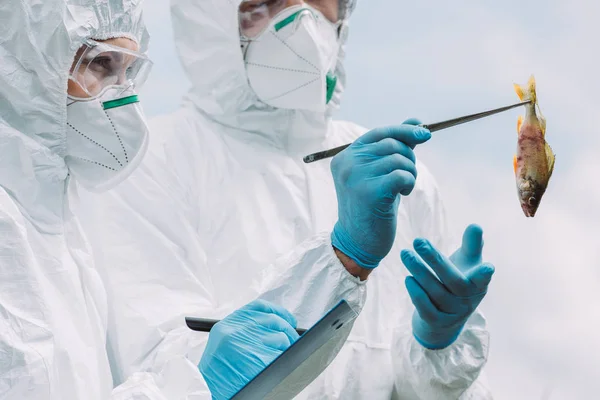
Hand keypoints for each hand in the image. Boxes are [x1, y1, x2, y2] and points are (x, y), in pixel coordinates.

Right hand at [199, 300, 299, 398]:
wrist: (209, 392)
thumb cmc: (218, 372)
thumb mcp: (224, 343)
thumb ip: (245, 329)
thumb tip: (277, 324)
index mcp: (228, 325)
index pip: (259, 307)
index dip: (278, 311)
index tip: (288, 319)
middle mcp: (236, 331)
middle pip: (274, 320)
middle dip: (288, 330)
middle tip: (292, 339)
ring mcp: (248, 345)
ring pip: (281, 338)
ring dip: (286, 348)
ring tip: (280, 357)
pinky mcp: (259, 361)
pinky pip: (282, 356)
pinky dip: (284, 361)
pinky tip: (277, 366)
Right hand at [330, 119, 431, 269]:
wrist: (358, 242)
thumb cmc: (371, 206)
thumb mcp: (380, 173)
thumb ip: (394, 147)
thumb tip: (416, 121)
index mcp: (345, 156)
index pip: (379, 133)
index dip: (404, 131)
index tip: (425, 134)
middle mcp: (347, 164)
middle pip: (391, 145)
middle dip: (408, 158)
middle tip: (408, 176)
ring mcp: (355, 177)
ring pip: (398, 160)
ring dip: (410, 173)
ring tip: (404, 188)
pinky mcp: (369, 192)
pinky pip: (401, 175)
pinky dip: (409, 182)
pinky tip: (403, 193)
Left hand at [401, 224, 494, 348]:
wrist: (445, 317)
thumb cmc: (458, 281)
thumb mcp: (467, 263)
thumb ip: (471, 245)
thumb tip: (475, 226)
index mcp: (478, 284)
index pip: (482, 278)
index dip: (485, 274)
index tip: (488, 267)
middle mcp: (467, 300)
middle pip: (452, 280)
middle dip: (434, 260)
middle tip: (418, 241)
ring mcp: (452, 313)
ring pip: (435, 292)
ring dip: (418, 271)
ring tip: (405, 254)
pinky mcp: (436, 321)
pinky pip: (425, 307)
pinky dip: (416, 293)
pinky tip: (408, 278)